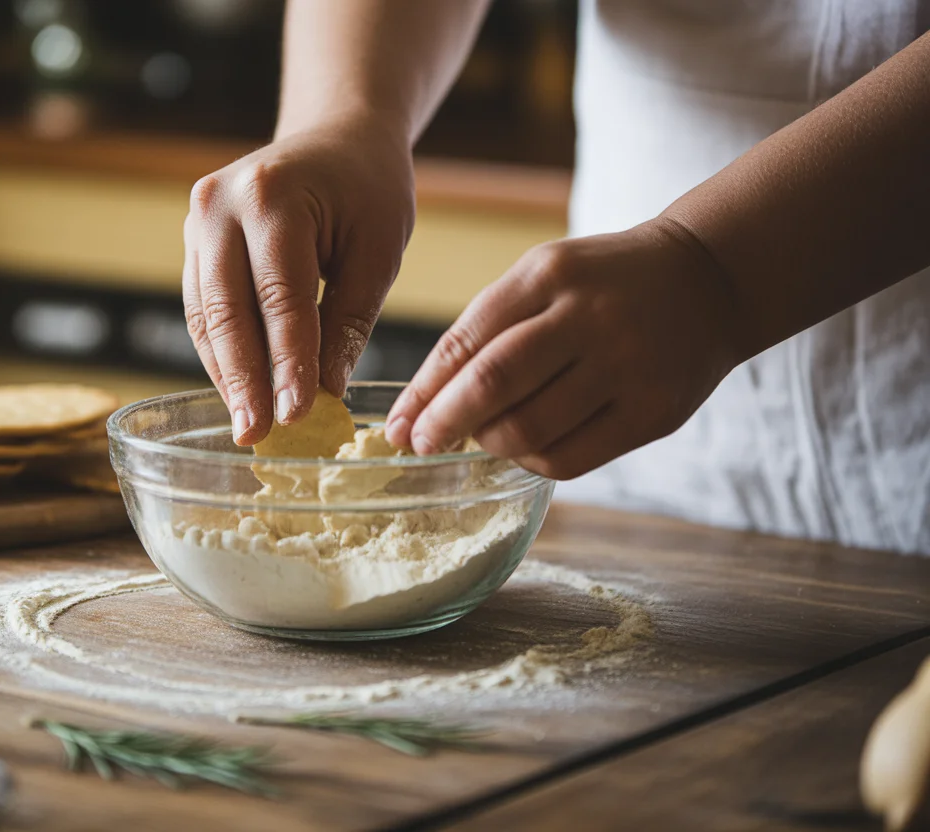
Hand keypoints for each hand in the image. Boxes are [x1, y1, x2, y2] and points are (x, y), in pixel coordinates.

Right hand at [183, 116, 415, 443]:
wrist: (336, 135)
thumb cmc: (367, 189)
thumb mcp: (377, 251)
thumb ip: (348, 321)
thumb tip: (324, 392)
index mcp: (273, 197)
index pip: (280, 298)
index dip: (286, 363)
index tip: (297, 416)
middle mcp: (220, 205)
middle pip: (227, 311)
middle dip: (245, 380)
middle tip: (257, 434)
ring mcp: (198, 220)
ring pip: (205, 315)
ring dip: (226, 374)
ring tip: (248, 425)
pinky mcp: (194, 240)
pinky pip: (201, 308)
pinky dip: (220, 352)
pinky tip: (240, 390)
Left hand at [384, 219, 743, 479]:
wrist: (708, 281)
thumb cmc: (603, 283)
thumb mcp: (545, 274)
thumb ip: (488, 327)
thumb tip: (426, 403)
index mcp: (550, 274)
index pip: (467, 341)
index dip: (423, 392)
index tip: (398, 426)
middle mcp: (589, 317)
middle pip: (494, 385)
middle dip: (445, 423)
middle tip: (421, 444)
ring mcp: (626, 367)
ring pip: (529, 430)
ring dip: (489, 443)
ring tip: (482, 436)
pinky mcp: (652, 413)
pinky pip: (569, 458)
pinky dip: (531, 461)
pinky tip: (525, 447)